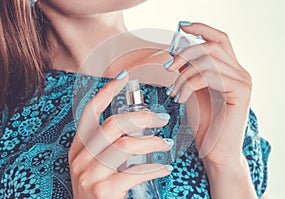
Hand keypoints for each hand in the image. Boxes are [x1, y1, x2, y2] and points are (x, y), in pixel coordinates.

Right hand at [68, 71, 173, 198]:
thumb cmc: (99, 189)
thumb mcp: (95, 164)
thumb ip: (107, 145)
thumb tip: (136, 124)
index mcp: (79, 147)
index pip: (90, 111)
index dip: (106, 92)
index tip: (124, 78)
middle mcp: (81, 158)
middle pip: (113, 124)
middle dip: (141, 118)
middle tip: (161, 118)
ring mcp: (90, 174)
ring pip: (126, 145)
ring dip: (152, 142)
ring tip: (166, 143)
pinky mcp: (104, 190)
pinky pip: (135, 171)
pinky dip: (154, 168)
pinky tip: (164, 167)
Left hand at [164, 22, 251, 166]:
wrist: (216, 151)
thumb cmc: (205, 124)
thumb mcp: (194, 91)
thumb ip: (190, 72)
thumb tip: (176, 54)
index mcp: (231, 70)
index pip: (220, 39)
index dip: (202, 29)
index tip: (182, 27)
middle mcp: (241, 72)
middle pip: (212, 46)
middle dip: (186, 53)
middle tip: (169, 68)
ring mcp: (243, 81)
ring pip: (208, 60)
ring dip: (184, 74)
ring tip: (174, 90)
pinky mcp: (241, 92)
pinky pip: (209, 75)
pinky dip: (189, 83)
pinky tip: (180, 97)